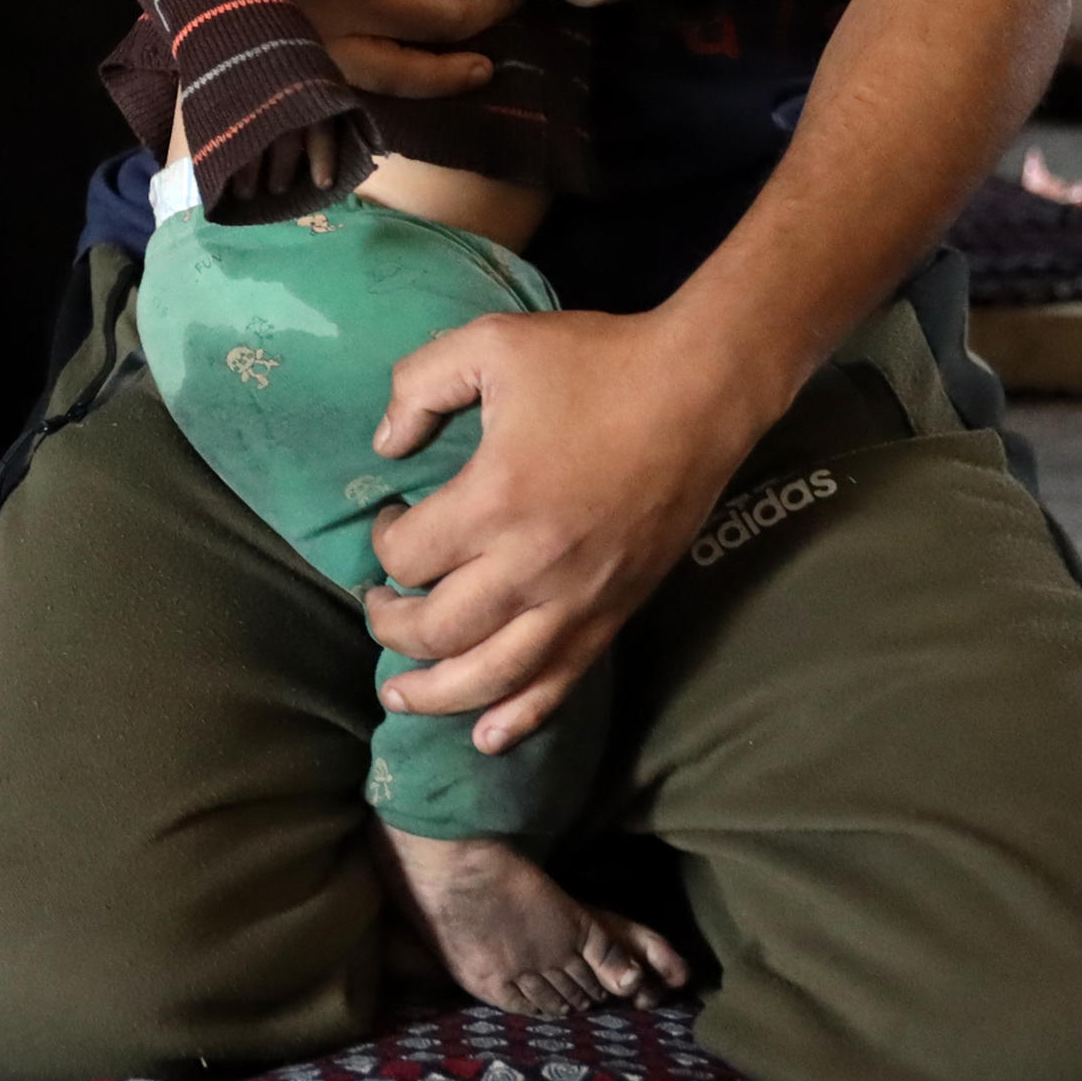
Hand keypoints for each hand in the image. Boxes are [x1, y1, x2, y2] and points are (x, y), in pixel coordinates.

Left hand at [356, 307, 773, 748]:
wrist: (702, 389)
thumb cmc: (595, 362)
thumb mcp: (489, 343)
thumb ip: (418, 385)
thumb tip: (383, 444)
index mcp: (494, 500)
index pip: (406, 558)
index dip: (380, 543)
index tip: (390, 517)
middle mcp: (532, 566)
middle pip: (436, 631)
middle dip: (391, 626)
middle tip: (378, 605)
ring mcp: (578, 599)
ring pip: (492, 676)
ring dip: (437, 693)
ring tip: (400, 695)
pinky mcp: (616, 612)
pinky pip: (560, 683)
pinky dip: (519, 717)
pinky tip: (487, 737)